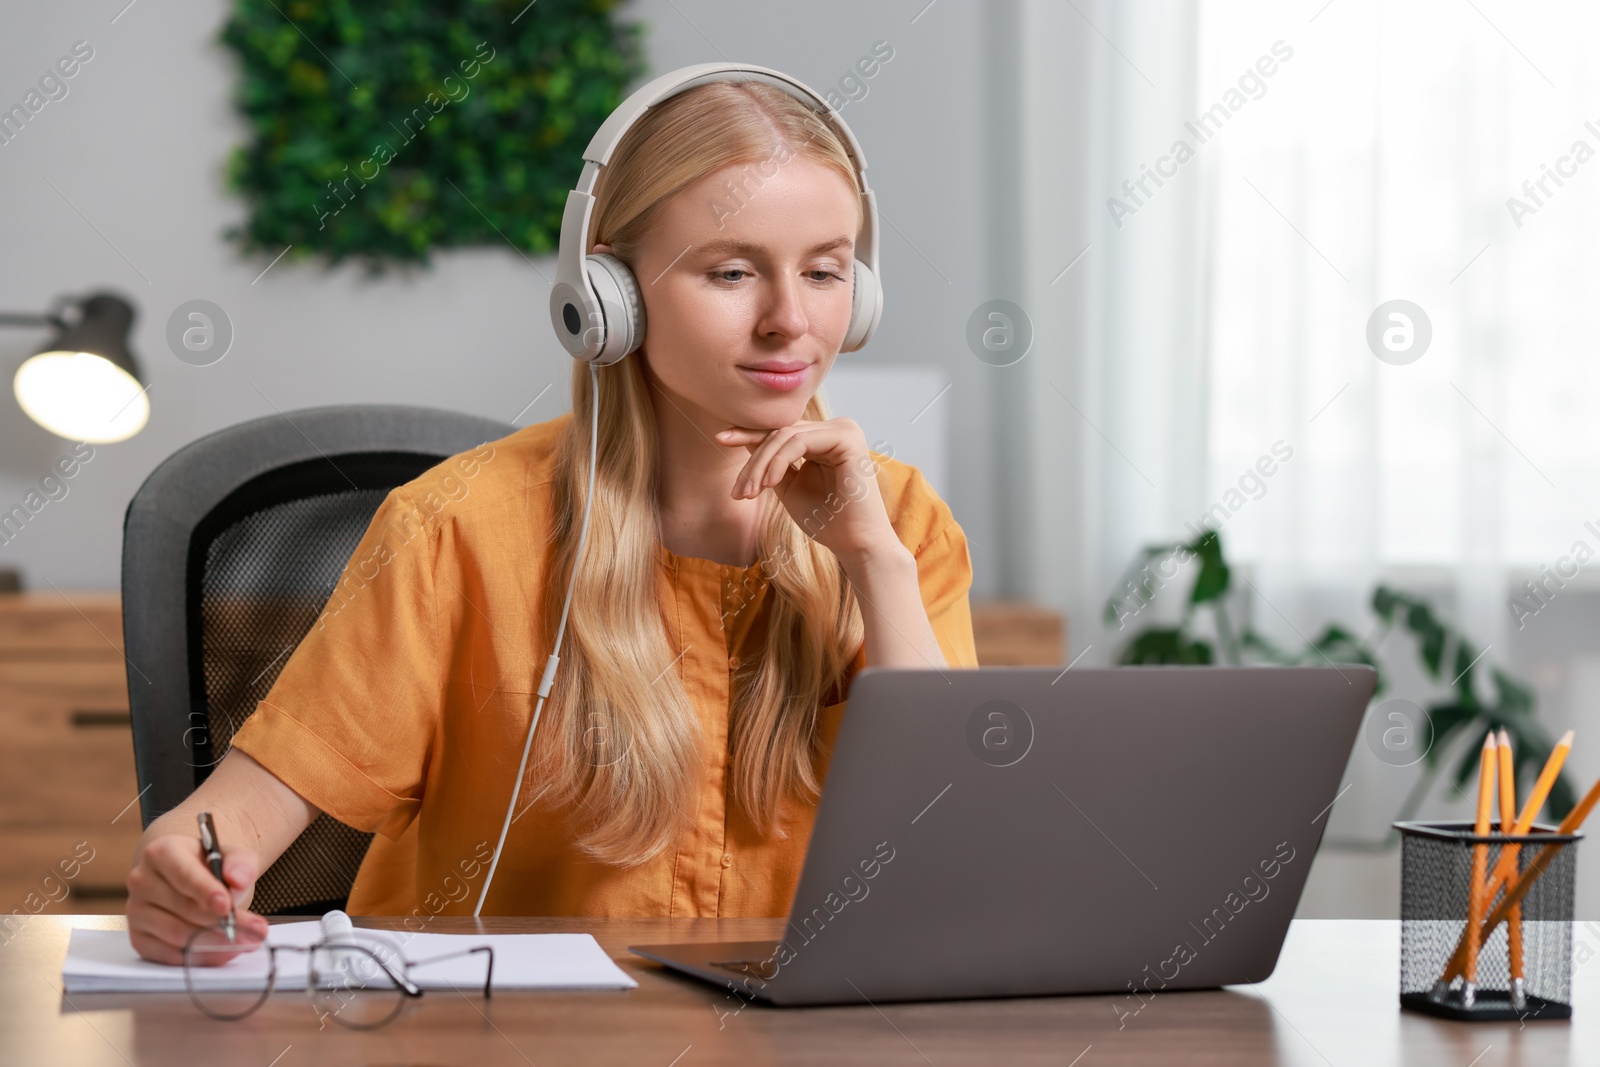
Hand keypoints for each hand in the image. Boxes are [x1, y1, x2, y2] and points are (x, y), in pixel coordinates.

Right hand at [126, 834, 269, 965]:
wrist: (188, 877)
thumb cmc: (209, 865)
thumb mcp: (230, 854)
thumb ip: (240, 863)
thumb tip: (238, 880)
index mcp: (161, 853)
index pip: (183, 874)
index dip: (205, 891)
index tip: (227, 905)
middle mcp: (142, 881)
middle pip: (183, 908)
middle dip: (222, 922)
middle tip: (255, 930)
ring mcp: (137, 912)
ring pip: (176, 934)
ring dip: (214, 943)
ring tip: (247, 941)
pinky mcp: (139, 938)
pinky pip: (168, 955)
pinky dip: (199, 957)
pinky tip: (225, 952)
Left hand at [713, 417, 901, 565]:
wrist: (856, 545)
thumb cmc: (826, 520)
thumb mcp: (789, 485)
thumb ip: (771, 463)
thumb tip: (742, 437)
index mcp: (826, 437)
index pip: (781, 431)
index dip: (749, 433)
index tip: (720, 439)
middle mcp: (837, 428)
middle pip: (780, 432)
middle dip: (753, 462)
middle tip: (738, 493)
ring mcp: (844, 430)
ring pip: (785, 436)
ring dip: (761, 466)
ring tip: (749, 493)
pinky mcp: (847, 438)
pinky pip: (799, 442)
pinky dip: (778, 462)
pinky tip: (768, 484)